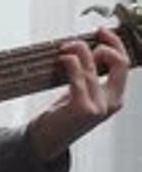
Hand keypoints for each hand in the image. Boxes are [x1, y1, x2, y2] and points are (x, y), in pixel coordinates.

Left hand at [28, 27, 128, 161]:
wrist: (46, 140)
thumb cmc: (62, 114)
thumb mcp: (82, 93)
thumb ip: (91, 75)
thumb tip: (88, 46)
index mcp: (116, 97)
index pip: (124, 64)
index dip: (115, 43)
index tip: (100, 31)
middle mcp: (112, 102)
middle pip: (120, 62)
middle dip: (108, 42)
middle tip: (88, 36)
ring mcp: (99, 106)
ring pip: (92, 65)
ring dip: (77, 49)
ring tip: (63, 49)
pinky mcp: (82, 108)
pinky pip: (78, 74)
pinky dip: (69, 61)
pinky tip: (61, 59)